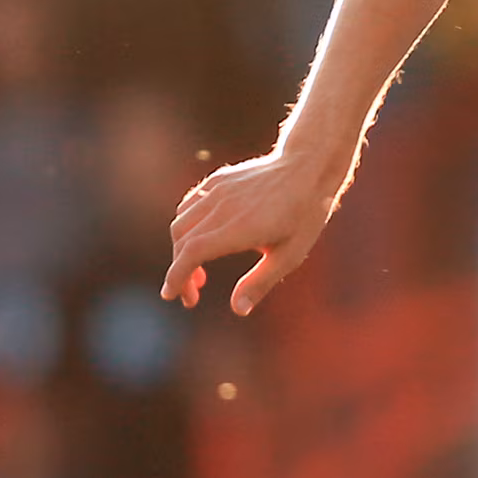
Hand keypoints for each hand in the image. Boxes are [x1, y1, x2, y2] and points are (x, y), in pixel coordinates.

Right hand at [162, 147, 341, 315]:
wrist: (306, 167)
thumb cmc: (303, 215)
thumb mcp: (290, 255)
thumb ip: (260, 282)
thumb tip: (237, 310)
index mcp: (240, 227)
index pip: (193, 252)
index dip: (177, 275)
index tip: (171, 295)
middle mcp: (222, 207)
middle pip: (182, 242)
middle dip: (179, 272)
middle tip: (192, 296)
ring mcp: (217, 190)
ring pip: (181, 223)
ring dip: (181, 251)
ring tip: (198, 274)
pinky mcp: (217, 181)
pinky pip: (189, 206)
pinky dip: (185, 228)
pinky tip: (200, 243)